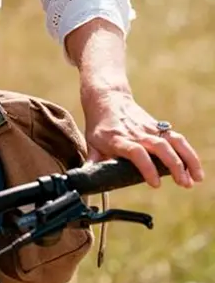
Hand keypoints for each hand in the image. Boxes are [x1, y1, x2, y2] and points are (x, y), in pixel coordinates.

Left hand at [82, 89, 202, 189]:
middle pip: (160, 147)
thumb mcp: (91, 143)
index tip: (155, 183)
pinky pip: (177, 139)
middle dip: (174, 166)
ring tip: (195, 178)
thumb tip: (86, 181)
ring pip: (173, 141)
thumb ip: (92, 163)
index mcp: (118, 139)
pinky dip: (189, 153)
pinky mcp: (159, 127)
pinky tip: (195, 170)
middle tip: (183, 183)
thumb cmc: (99, 125)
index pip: (136, 152)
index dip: (146, 167)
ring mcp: (150, 129)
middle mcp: (136, 133)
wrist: (107, 98)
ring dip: (187, 160)